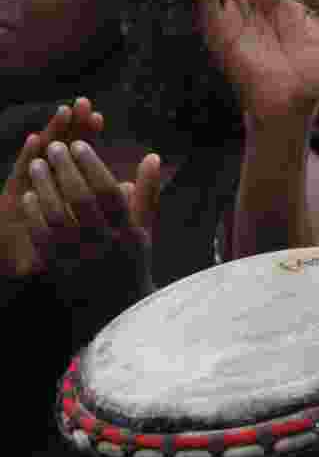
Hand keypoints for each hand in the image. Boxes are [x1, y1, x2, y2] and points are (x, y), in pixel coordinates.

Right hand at [0, 98, 102, 277]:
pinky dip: (27, 156)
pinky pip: (19, 175)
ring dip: (52, 133)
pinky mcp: (10, 201)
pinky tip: (34, 141)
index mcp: (62, 187)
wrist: (18, 275)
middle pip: (59, 148)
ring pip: (40, 154)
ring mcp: (25, 189)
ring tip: (65, 111)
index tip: (100, 117)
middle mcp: (43, 184)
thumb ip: (106, 209)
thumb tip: (128, 187)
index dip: (86, 135)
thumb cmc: (57, 256)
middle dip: (72, 127)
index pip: (77, 154)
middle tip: (84, 103)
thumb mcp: (85, 232)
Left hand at [20, 141, 160, 296]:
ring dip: (46, 187)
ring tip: (38, 164)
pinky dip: (34, 214)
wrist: (118, 312)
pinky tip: (29, 194)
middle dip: (66, 170)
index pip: (110, 192)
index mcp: (130, 233)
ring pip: (58, 216)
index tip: (79, 145)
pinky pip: (42, 237)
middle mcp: (106, 245)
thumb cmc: (132, 263)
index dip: (93, 166)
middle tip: (55, 147)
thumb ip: (147, 193)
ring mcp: (81, 259)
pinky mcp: (59, 270)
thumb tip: (152, 156)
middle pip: (82, 200)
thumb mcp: (144, 230)